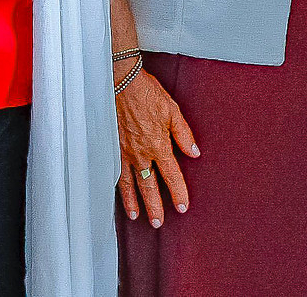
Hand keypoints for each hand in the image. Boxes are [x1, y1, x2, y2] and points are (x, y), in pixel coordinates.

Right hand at [116, 63, 200, 227]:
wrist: (121, 83)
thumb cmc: (148, 94)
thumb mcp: (173, 111)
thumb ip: (183, 134)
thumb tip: (194, 153)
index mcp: (159, 145)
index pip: (171, 175)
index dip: (178, 193)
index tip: (182, 207)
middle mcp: (141, 153)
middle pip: (149, 186)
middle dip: (154, 206)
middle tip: (158, 223)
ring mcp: (124, 152)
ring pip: (130, 183)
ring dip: (134, 202)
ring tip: (137, 216)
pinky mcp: (112, 147)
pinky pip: (115, 172)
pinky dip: (118, 187)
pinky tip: (119, 195)